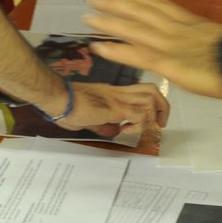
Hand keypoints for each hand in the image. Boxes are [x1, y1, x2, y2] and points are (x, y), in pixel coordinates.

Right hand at [53, 81, 170, 134]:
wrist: (58, 98)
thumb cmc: (66, 106)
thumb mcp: (89, 118)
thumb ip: (103, 124)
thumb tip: (114, 132)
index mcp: (114, 93)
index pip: (142, 90)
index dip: (153, 104)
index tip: (152, 119)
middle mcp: (119, 92)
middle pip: (152, 91)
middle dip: (162, 107)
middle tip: (159, 123)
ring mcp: (118, 98)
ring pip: (150, 99)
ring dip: (150, 117)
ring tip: (138, 128)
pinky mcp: (114, 108)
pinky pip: (139, 115)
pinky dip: (138, 125)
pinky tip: (125, 130)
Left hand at [84, 0, 221, 99]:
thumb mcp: (218, 40)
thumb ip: (202, 41)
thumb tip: (198, 46)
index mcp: (189, 22)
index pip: (159, 5)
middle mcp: (174, 27)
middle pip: (139, 10)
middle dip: (116, 4)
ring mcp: (167, 44)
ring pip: (132, 28)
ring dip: (108, 22)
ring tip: (87, 18)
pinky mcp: (165, 63)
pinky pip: (134, 54)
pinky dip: (115, 49)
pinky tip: (98, 47)